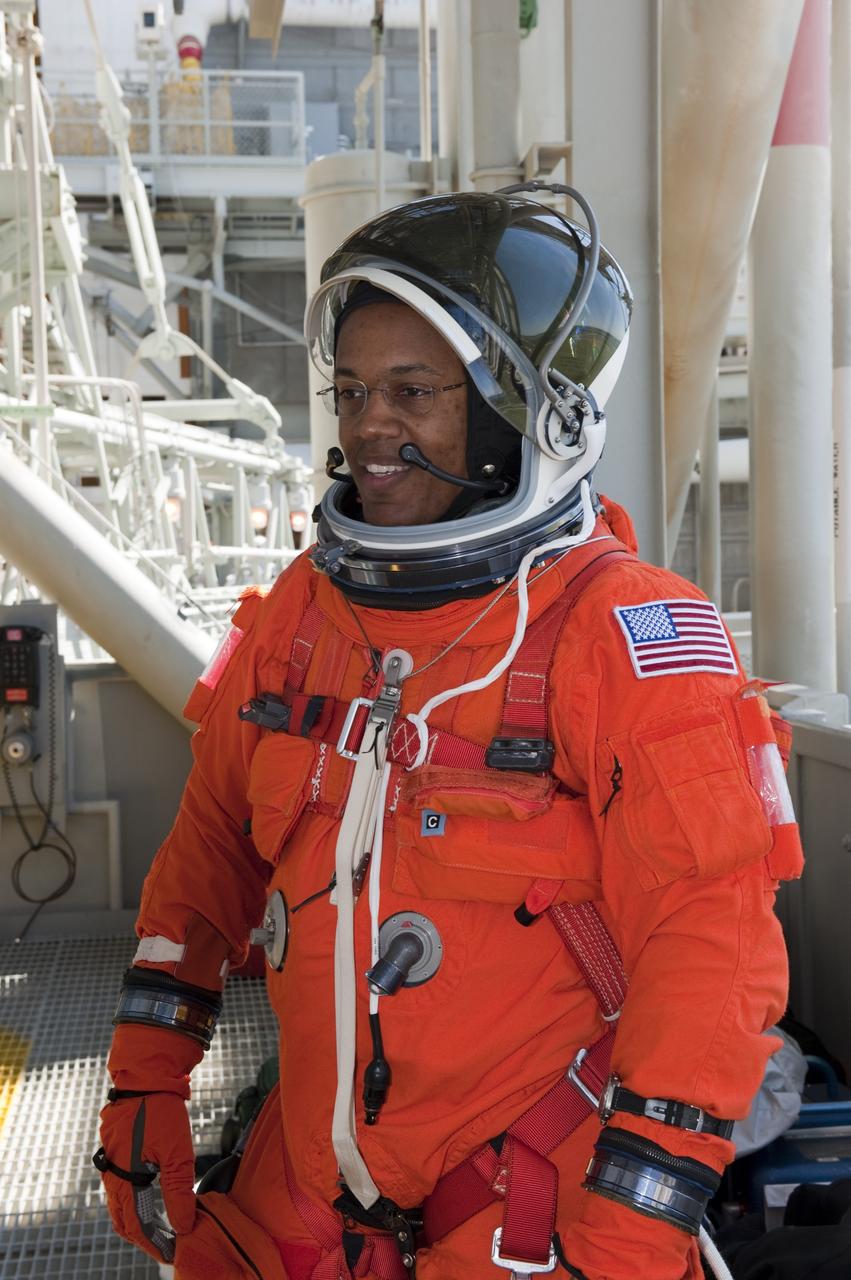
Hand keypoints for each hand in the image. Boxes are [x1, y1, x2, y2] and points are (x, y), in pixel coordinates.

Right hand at [96, 1091, 195, 1262]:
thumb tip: (183, 1226)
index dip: (155, 1243)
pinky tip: (152, 1198)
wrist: (146, 1075)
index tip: (172, 1253)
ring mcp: (111, 1161)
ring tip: (163, 1226)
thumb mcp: (178, 1153)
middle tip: (167, 1244)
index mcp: (124, 1178)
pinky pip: (120, 1185)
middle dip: (145, 1236)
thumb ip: (179, 1192)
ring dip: (139, 1219)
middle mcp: (112, 1173)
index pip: (137, 1225)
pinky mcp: (116, 1151)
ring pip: (120, 1204)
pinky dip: (135, 1200)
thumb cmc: (162, 1111)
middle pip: (123, 1220)